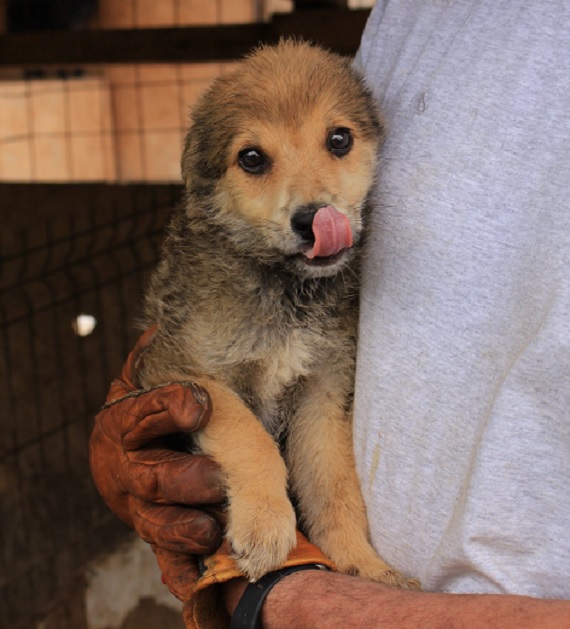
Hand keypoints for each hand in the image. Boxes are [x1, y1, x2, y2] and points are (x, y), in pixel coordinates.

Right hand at [89, 327, 225, 600]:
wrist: (121, 455)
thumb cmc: (149, 412)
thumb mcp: (147, 380)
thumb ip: (157, 360)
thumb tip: (161, 326)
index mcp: (129, 423)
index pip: (147, 412)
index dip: (171, 407)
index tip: (201, 402)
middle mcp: (131, 469)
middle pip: (154, 478)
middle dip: (186, 479)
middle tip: (215, 478)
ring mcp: (141, 508)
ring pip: (159, 525)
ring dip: (187, 529)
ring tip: (213, 529)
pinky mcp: (155, 536)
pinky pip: (167, 561)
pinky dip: (183, 572)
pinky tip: (200, 581)